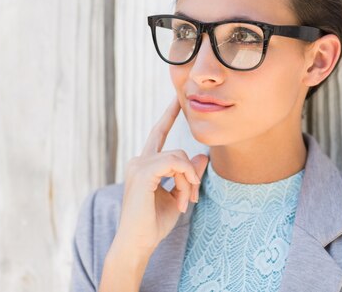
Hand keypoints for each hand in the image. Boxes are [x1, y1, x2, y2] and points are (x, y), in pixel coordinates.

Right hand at [112, 95, 208, 256]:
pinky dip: (184, 180)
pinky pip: (174, 164)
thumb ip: (189, 176)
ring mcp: (138, 165)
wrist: (137, 244)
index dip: (168, 115)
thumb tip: (203, 157)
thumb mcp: (178, 197)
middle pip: (178, 152)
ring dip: (189, 181)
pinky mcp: (143, 173)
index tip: (177, 98)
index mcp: (145, 164)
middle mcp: (139, 161)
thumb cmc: (153, 224)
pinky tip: (183, 198)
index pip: (158, 133)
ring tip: (186, 202)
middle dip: (191, 174)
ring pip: (178, 157)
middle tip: (194, 197)